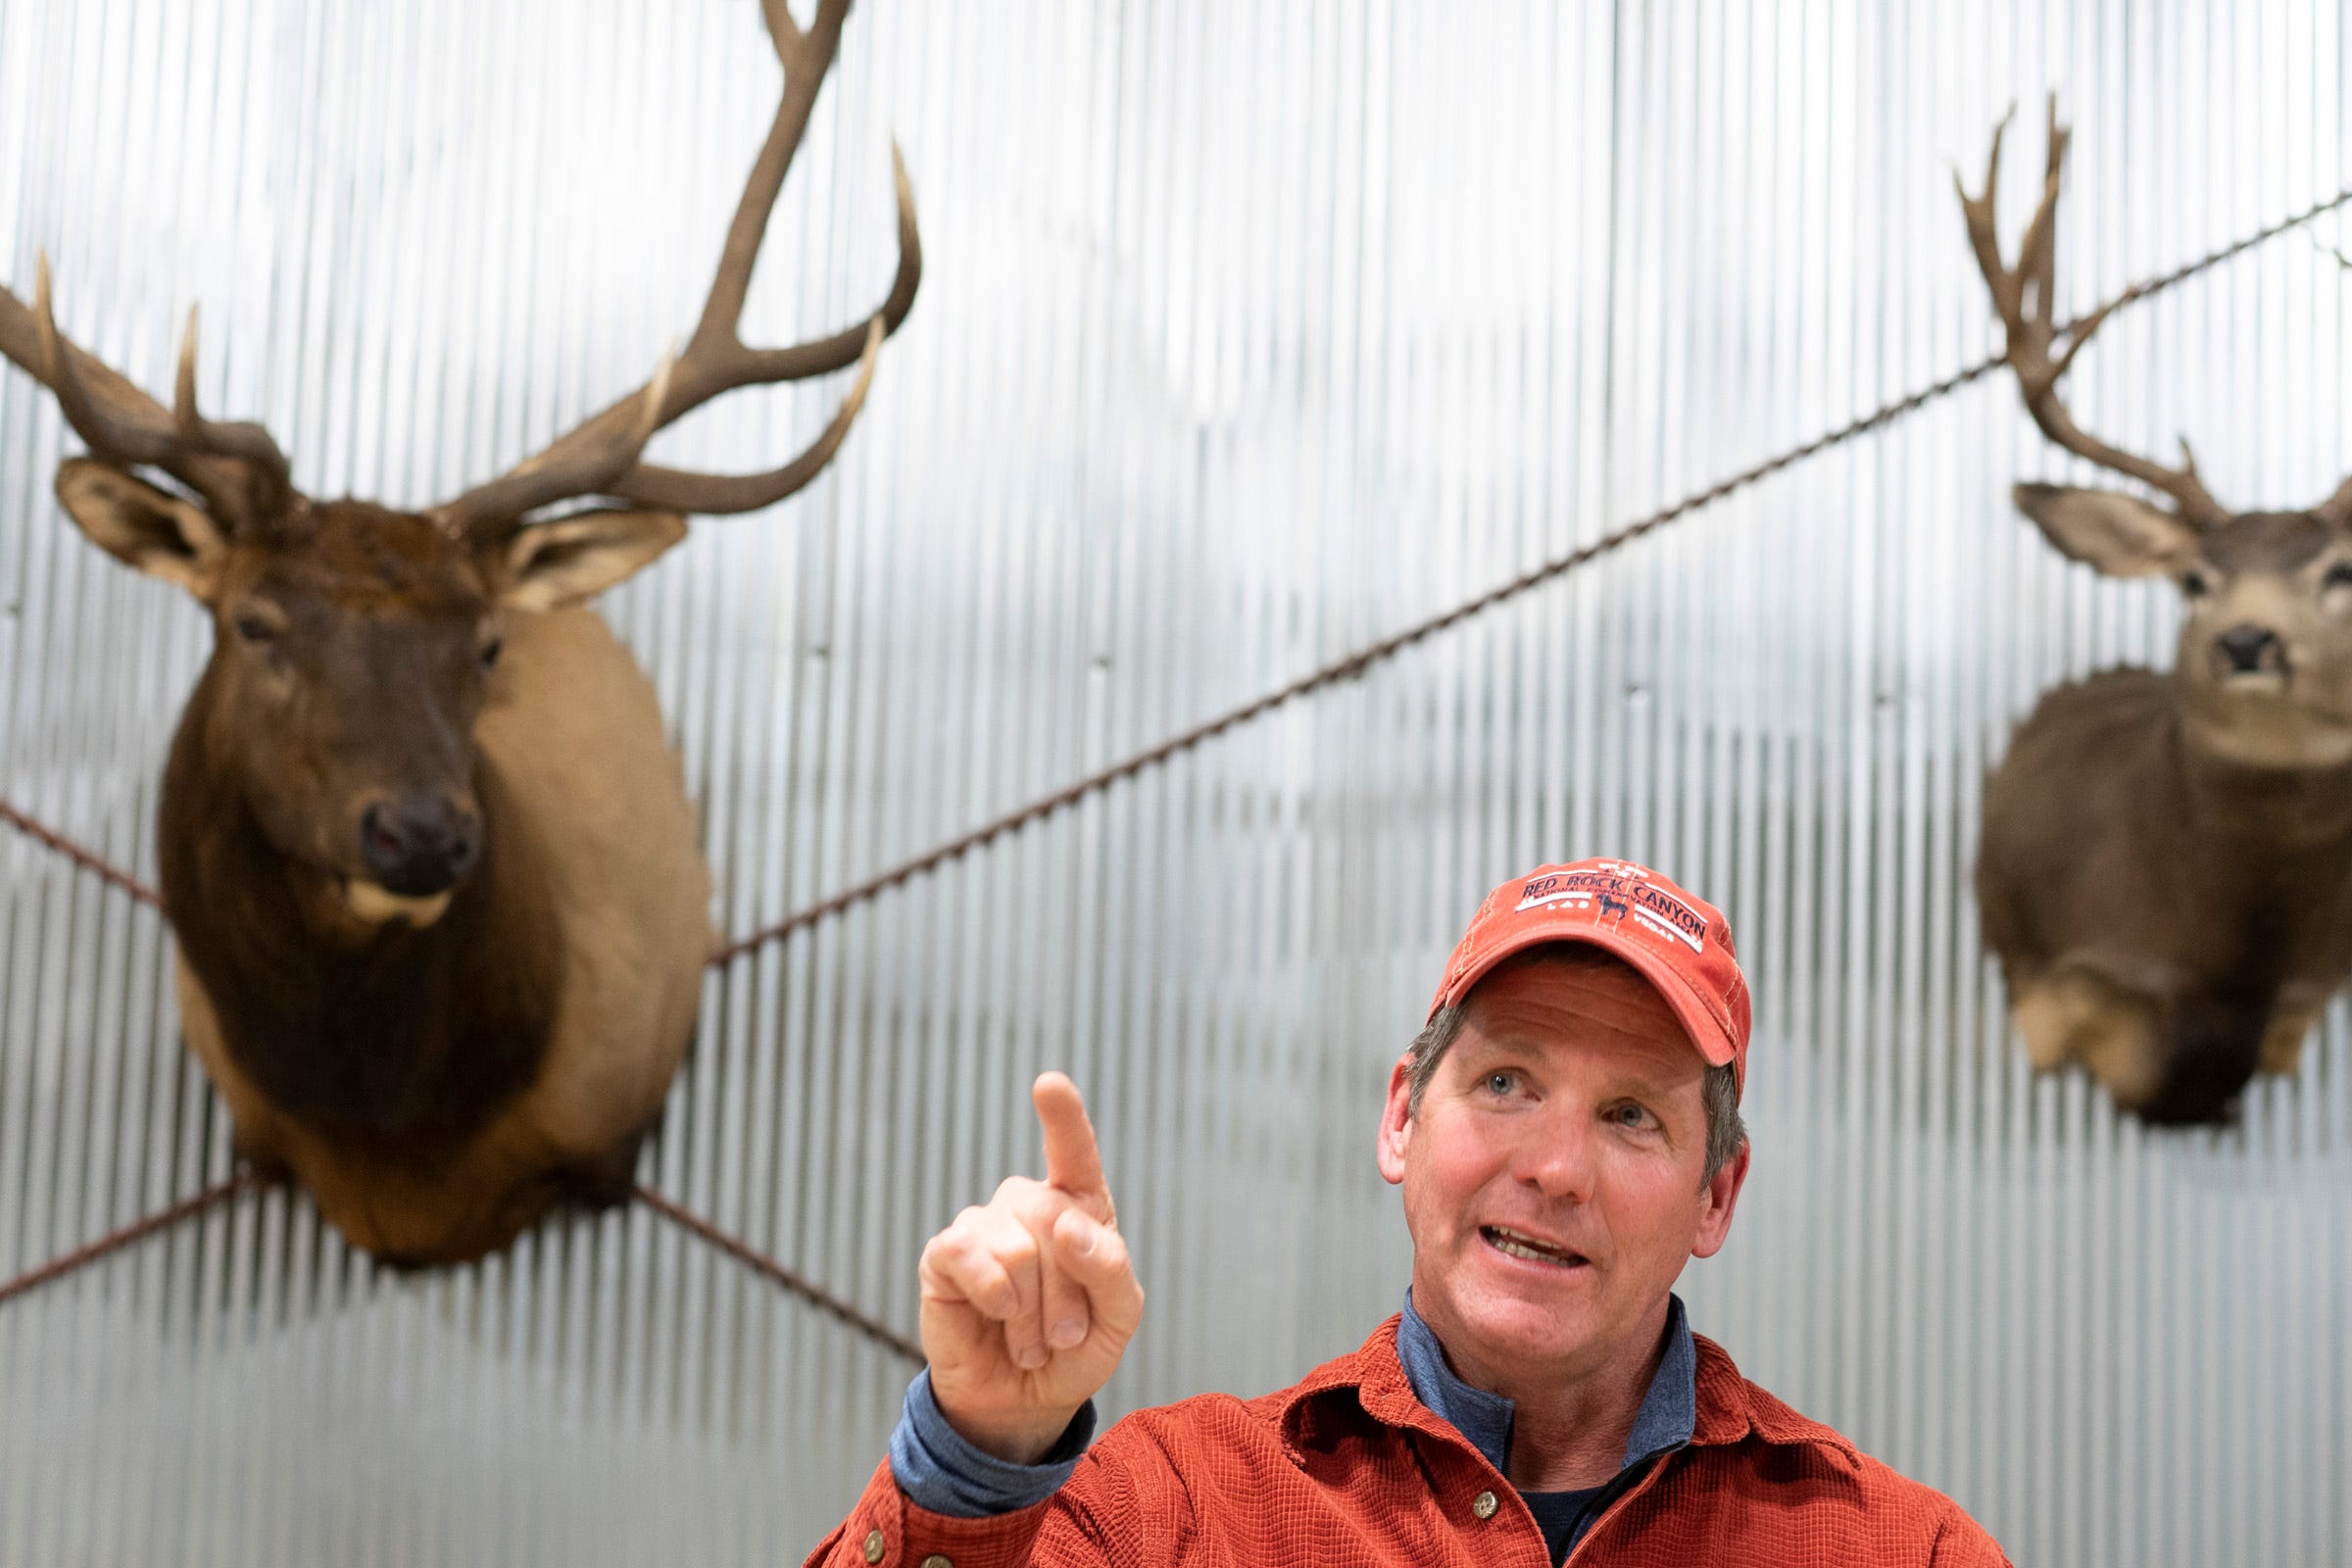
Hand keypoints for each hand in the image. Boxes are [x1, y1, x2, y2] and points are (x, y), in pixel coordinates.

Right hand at [917, 1072, 1144, 1463]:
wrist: (1024, 1403)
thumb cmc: (1076, 1348)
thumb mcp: (1119, 1316)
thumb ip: (1110, 1266)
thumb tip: (1068, 1225)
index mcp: (1080, 1209)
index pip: (1074, 1154)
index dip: (1062, 1118)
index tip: (1048, 1085)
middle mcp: (1030, 1206)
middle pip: (1056, 1219)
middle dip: (1069, 1293)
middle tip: (1065, 1335)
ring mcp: (984, 1227)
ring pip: (1017, 1245)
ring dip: (1033, 1311)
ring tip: (1031, 1339)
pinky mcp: (945, 1255)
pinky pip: (969, 1254)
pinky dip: (993, 1294)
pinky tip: (997, 1314)